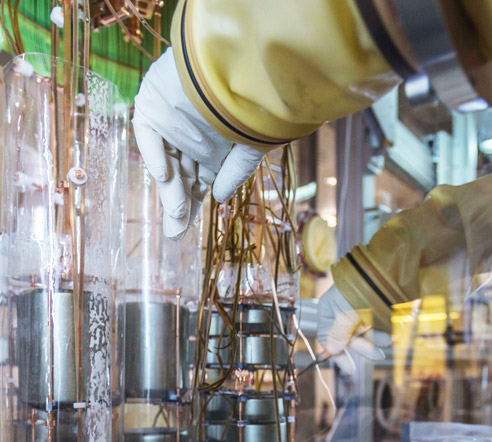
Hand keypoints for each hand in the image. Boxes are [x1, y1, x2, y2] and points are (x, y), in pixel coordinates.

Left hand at [132, 48, 263, 238]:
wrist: (240, 68)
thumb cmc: (253, 105)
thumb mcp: (251, 147)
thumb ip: (235, 173)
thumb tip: (220, 199)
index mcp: (214, 145)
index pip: (200, 179)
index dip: (194, 203)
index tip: (188, 229)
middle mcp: (191, 136)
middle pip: (182, 176)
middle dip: (179, 205)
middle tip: (176, 233)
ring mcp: (170, 121)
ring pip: (168, 162)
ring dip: (170, 189)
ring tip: (176, 215)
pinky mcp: (153, 105)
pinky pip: (149, 135)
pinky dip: (156, 155)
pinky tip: (165, 176)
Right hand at [317, 286, 391, 375]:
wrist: (384, 269)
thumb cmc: (359, 289)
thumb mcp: (346, 313)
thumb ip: (339, 334)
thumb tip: (330, 351)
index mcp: (329, 311)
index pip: (328, 339)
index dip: (338, 354)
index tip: (350, 368)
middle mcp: (342, 313)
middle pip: (349, 339)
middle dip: (364, 347)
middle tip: (379, 355)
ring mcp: (357, 311)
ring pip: (365, 334)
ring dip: (376, 340)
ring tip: (389, 340)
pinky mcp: (373, 310)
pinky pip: (375, 327)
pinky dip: (383, 332)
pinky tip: (391, 334)